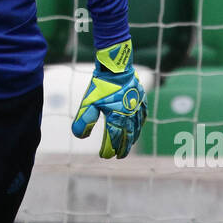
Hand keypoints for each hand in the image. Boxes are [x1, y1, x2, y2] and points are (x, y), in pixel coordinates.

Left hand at [71, 40, 145, 159]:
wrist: (116, 66)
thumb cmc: (101, 84)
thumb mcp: (89, 102)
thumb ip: (84, 120)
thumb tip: (79, 136)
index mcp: (117, 117)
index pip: (113, 139)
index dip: (108, 149)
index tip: (104, 156)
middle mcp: (129, 115)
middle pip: (127, 136)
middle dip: (123, 148)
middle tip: (119, 157)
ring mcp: (137, 107)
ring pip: (137, 127)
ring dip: (133, 138)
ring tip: (129, 145)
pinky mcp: (141, 98)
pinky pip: (143, 114)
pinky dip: (141, 123)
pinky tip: (139, 126)